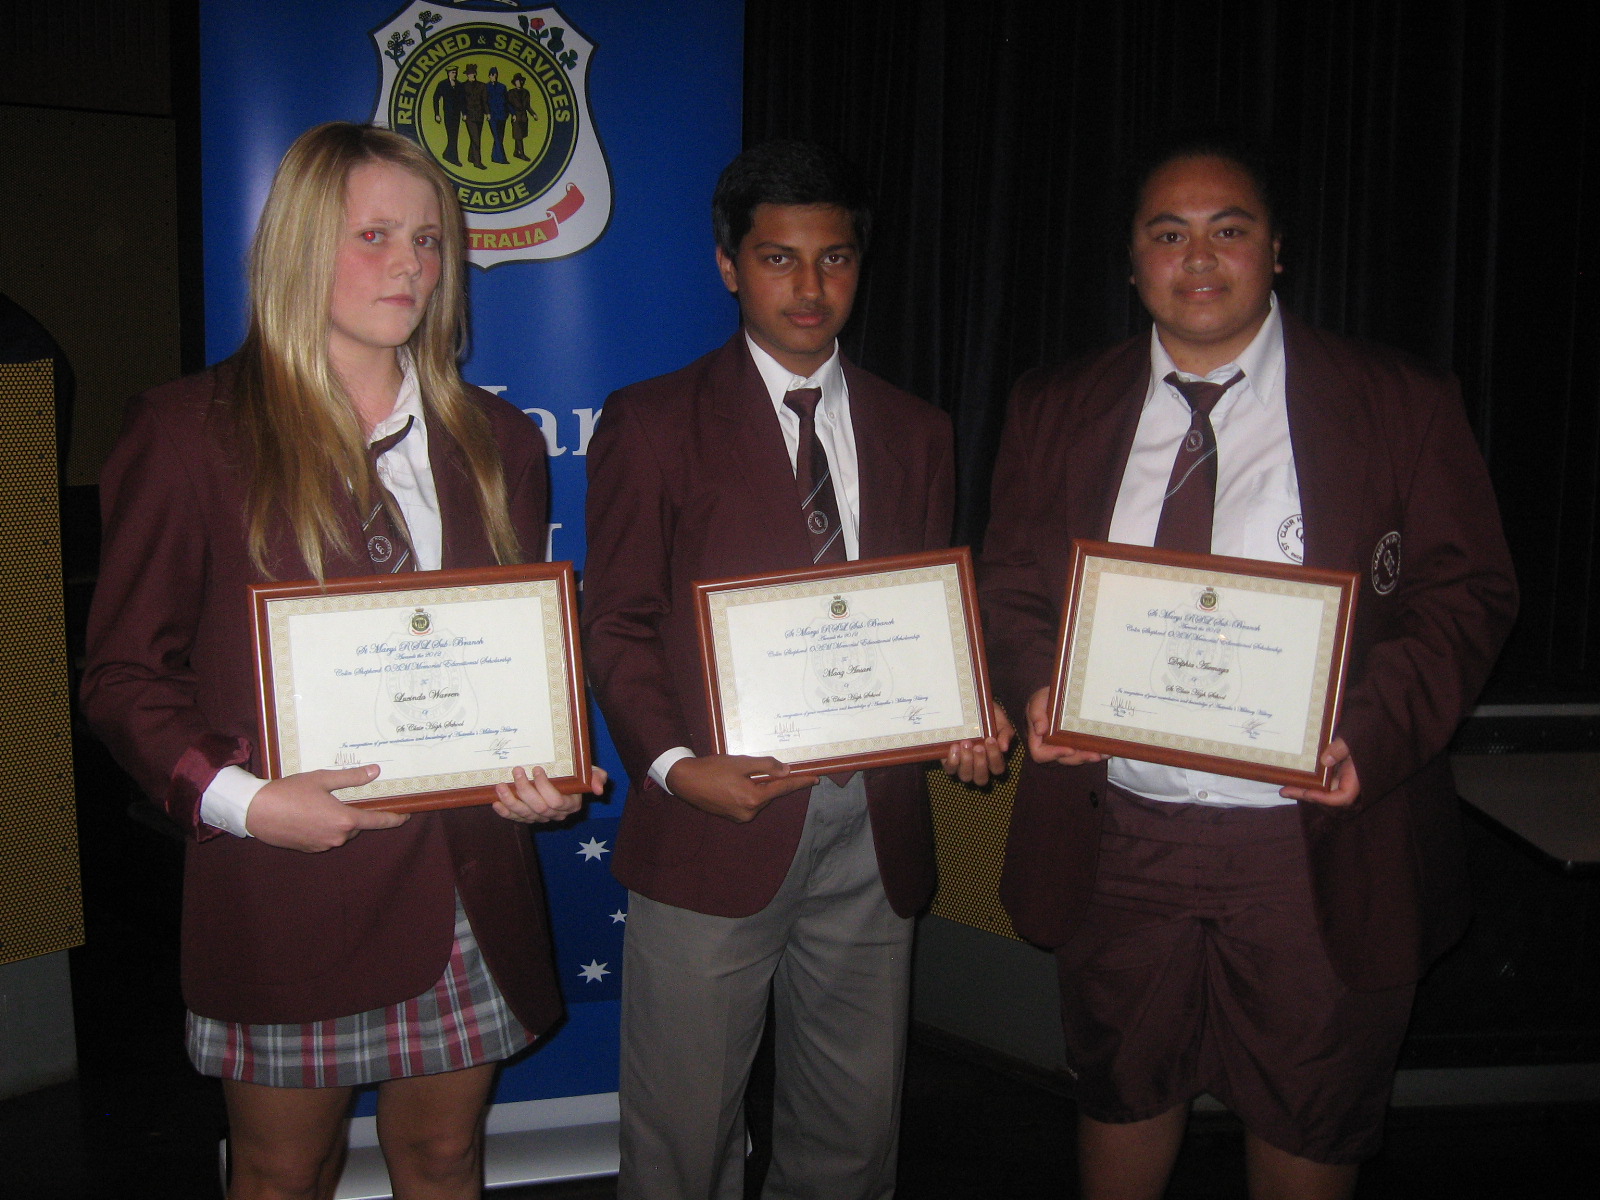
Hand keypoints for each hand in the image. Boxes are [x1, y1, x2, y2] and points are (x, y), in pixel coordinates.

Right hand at [245, 764, 408, 851]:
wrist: (257, 812)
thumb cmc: (290, 792)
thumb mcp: (322, 779)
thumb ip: (351, 778)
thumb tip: (375, 772)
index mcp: (345, 819)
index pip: (378, 821)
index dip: (395, 818)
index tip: (406, 815)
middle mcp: (338, 837)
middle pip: (357, 825)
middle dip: (355, 812)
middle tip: (342, 797)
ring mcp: (324, 845)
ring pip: (342, 832)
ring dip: (339, 820)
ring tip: (321, 804)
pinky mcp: (311, 849)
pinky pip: (327, 838)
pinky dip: (325, 827)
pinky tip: (311, 815)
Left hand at [492, 764, 607, 822]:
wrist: (567, 782)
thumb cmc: (578, 775)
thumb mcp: (591, 772)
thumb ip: (597, 777)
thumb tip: (598, 789)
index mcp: (571, 804)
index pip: (556, 800)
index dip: (544, 787)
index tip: (537, 768)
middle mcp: (555, 814)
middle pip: (538, 807)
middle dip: (525, 789)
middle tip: (517, 771)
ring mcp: (540, 818)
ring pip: (524, 814)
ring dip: (510, 800)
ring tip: (501, 785)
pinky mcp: (528, 818)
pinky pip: (515, 818)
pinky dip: (504, 811)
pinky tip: (496, 801)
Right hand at [665, 755, 817, 823]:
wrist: (685, 781)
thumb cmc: (712, 769)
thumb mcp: (741, 763)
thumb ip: (765, 766)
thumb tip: (786, 771)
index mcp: (753, 799)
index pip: (783, 788)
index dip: (800, 782)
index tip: (815, 779)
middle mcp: (749, 812)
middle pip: (770, 794)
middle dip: (772, 781)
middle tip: (767, 767)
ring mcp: (740, 816)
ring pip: (759, 798)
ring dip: (759, 786)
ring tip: (742, 772)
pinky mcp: (732, 816)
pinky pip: (749, 802)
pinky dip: (749, 792)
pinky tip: (736, 781)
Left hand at [942, 700, 1014, 785]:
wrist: (967, 706)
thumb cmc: (987, 716)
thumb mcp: (999, 720)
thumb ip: (1005, 733)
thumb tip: (1004, 748)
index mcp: (993, 759)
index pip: (997, 768)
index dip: (994, 757)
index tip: (990, 740)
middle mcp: (978, 767)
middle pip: (981, 779)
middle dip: (980, 763)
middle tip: (978, 746)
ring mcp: (963, 766)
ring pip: (965, 776)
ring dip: (966, 761)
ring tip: (965, 744)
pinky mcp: (949, 761)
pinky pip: (950, 769)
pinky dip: (953, 760)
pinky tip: (954, 747)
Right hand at [1025, 686, 1105, 765]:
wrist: (1058, 693)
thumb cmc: (1044, 699)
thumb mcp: (1037, 701)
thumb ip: (1036, 714)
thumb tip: (1040, 730)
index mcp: (1039, 738)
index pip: (1040, 754)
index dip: (1054, 755)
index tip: (1069, 749)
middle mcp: (1052, 745)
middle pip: (1063, 759)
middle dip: (1080, 758)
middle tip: (1094, 754)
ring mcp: (1066, 745)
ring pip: (1077, 757)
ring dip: (1091, 757)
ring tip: (1103, 753)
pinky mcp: (1078, 742)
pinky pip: (1086, 750)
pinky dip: (1098, 751)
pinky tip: (1107, 750)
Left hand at [1279, 737, 1360, 806]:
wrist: (1367, 726)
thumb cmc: (1364, 733)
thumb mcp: (1354, 738)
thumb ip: (1341, 748)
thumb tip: (1325, 760)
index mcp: (1357, 776)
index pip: (1343, 796)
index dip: (1325, 798)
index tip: (1308, 793)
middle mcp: (1347, 779)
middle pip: (1326, 795)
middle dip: (1305, 794)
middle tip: (1285, 792)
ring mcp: (1340, 774)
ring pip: (1320, 787)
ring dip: (1303, 788)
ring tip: (1283, 788)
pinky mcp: (1333, 767)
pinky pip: (1319, 777)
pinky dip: (1307, 778)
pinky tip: (1292, 776)